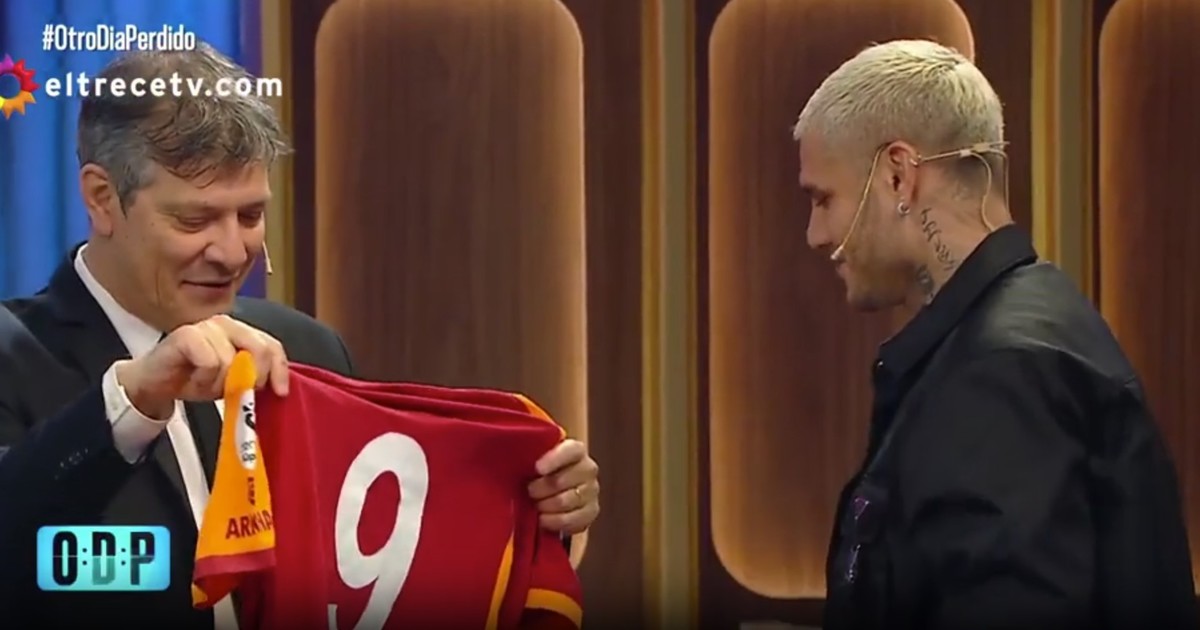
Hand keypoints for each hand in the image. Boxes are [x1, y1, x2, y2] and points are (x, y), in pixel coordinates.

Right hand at [114, 314, 288, 418]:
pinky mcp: (188, 334)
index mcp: (241, 331)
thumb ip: (253, 376)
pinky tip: (192, 378)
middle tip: (237, 392)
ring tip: (204, 383)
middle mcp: (226, 324)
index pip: (272, 345)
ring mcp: (206, 327)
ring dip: (219, 382)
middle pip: (258, 349)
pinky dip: (203, 379)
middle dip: (253, 377)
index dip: (279, 369)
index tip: (280, 392)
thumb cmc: (193, 379)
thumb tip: (278, 387)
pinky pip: (210, 363)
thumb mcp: (232, 381)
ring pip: (232, 361)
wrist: (154, 384)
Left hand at [527, 439, 599, 534]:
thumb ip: (531, 455)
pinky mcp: (591, 512)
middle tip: (528, 492)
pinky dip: (553, 521)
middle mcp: (588, 469)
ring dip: (545, 505)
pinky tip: (543, 519)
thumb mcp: (536, 460)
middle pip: (563, 480)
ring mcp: (592, 491)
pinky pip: (571, 519)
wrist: (555, 494)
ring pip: (565, 501)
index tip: (537, 468)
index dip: (554, 459)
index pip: (571, 450)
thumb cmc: (542, 473)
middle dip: (541, 489)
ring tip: (534, 505)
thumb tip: (516, 457)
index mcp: (576, 450)